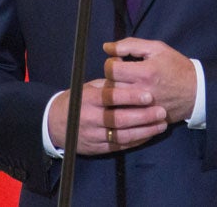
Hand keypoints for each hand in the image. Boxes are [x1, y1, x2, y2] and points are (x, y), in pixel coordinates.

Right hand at [47, 79, 167, 154]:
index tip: (148, 95)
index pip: (111, 97)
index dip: (130, 96)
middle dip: (143, 116)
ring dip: (144, 130)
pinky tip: (150, 134)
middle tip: (161, 111)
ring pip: (122, 135)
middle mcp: (89, 118)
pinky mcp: (98, 148)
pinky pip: (120, 146)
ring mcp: (93, 135)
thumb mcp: (88, 87)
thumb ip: (107, 83)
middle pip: (119, 119)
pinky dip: (137, 141)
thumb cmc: (78, 100)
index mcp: (88, 99)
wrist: (55, 124)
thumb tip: (128, 69)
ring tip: (161, 124)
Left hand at [103, 38, 196, 123]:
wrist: (197, 92)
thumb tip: (107, 47)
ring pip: (115, 103)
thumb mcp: (157, 48)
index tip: (119, 63)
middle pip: (110, 87)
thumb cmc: (177, 66)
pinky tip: (129, 101)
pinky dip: (122, 107)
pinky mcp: (145, 119)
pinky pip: (124, 115)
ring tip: (124, 88)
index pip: (111, 69)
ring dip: (115, 94)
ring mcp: (143, 109)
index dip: (111, 63)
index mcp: (144, 72)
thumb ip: (130, 45)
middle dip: (111, 79)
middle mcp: (141, 92)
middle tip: (121, 76)